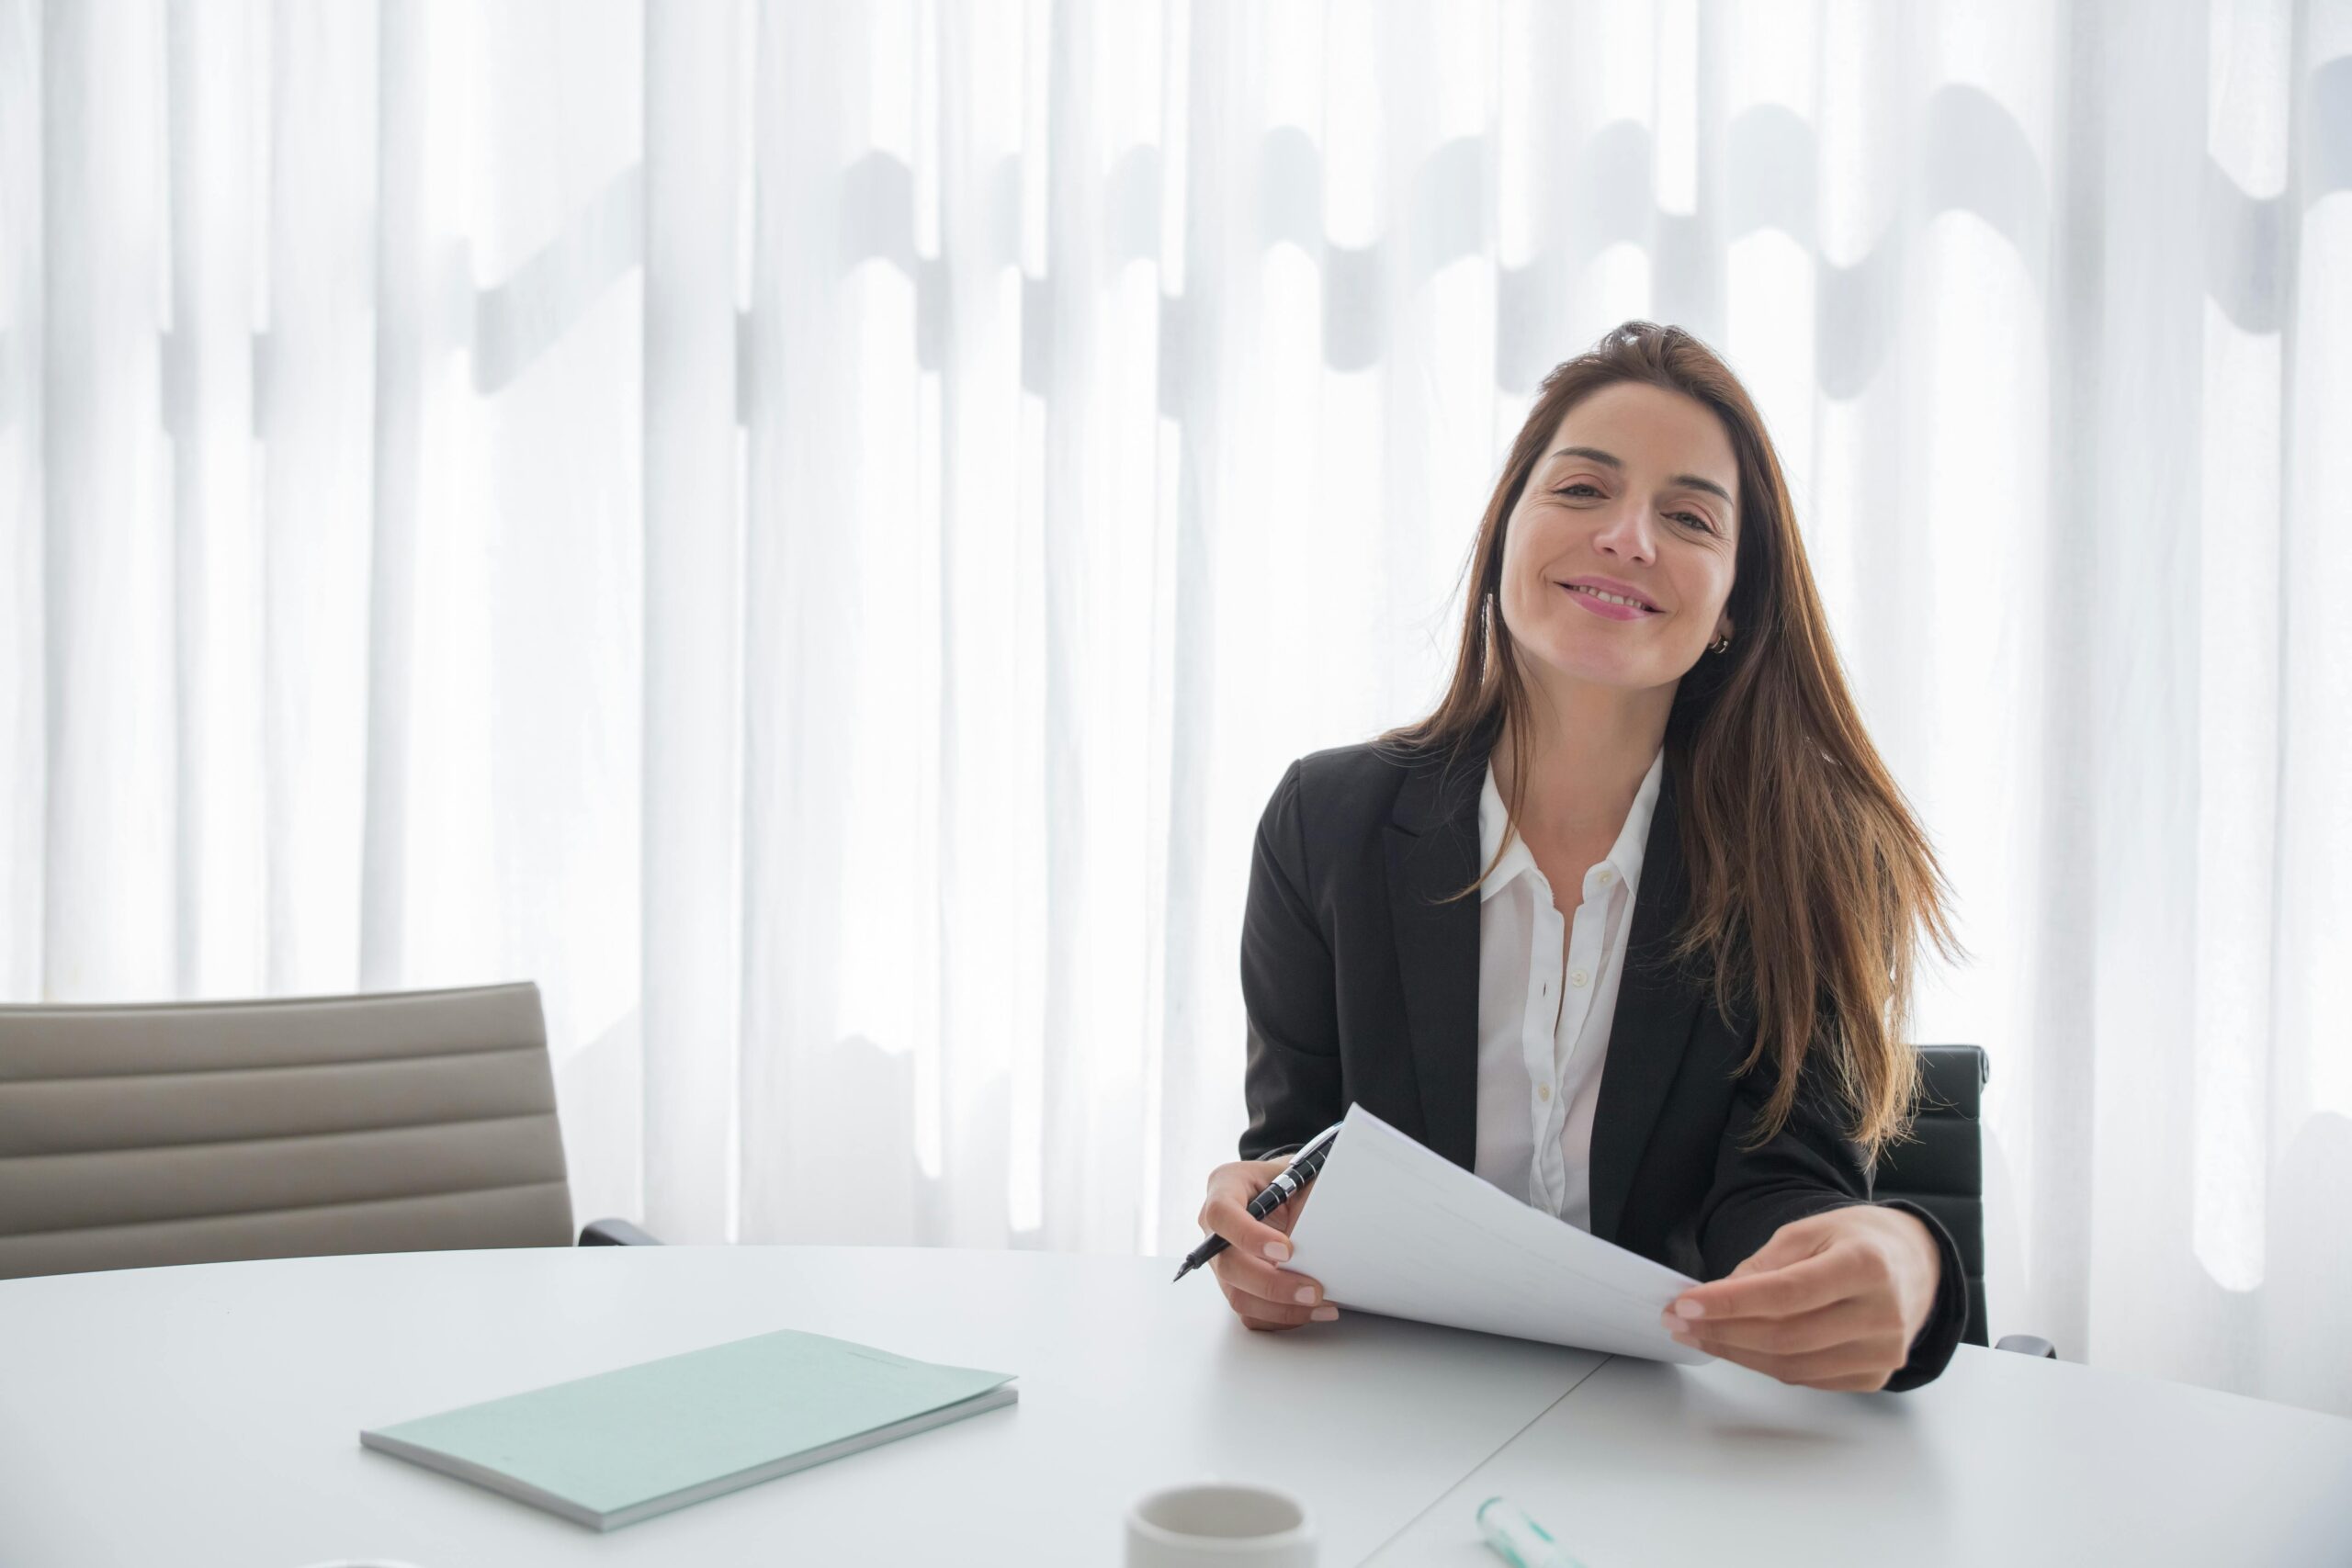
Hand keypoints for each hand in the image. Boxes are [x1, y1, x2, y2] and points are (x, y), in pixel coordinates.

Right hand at [1196, 1159, 1334, 1331]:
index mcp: (1225, 1187)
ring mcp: (1222, 1260)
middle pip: (1228, 1265)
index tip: (1286, 1250)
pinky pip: (1251, 1312)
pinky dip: (1282, 1317)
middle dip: (1272, 1284)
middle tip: (1312, 1291)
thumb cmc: (1291, 1180)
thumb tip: (1324, 1238)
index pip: (1222, 1214)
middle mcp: (1215, 1228)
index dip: (1249, 1236)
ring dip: (1280, 1308)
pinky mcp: (1235, 1284)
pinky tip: (1309, 1311)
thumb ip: (1306, 1200)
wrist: (1287, 1191)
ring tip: (1320, 1306)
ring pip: (1238, 1296)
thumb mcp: (1299, 1175)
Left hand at [1660, 1204, 1940, 1390]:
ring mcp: (1883, 1352)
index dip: (1731, 1302)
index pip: (1787, 1293)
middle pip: (1786, 1336)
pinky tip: (1738, 1346)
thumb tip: (1717, 1297)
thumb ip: (1765, 1263)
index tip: (1686, 1303)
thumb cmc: (1858, 1241)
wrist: (1916, 1264)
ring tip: (1697, 1334)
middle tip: (1678, 1321)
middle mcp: (1882, 1314)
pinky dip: (1766, 1364)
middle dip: (1721, 1331)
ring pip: (1792, 1365)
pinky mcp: (1875, 1376)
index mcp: (1867, 1265)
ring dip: (1735, 1353)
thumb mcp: (1811, 1230)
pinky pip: (1807, 1378)